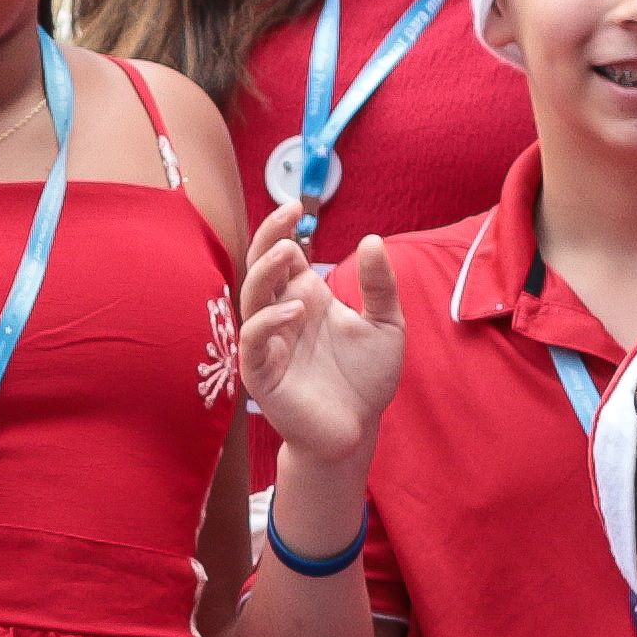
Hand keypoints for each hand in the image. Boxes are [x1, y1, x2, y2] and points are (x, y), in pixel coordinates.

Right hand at [233, 215, 405, 469]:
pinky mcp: (261, 372)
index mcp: (305, 298)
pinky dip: (268, 321)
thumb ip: (380, 286)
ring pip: (250, 298)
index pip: (283, 256)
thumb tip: (371, 240)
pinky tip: (296, 310)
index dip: (283, 229)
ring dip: (264, 272)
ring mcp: (269, 342)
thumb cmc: (366, 379)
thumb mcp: (386, 325)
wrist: (357, 430)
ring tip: (290, 253)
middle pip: (260, 267)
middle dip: (269, 238)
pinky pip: (253, 339)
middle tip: (289, 217)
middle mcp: (282, 315)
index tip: (298, 206)